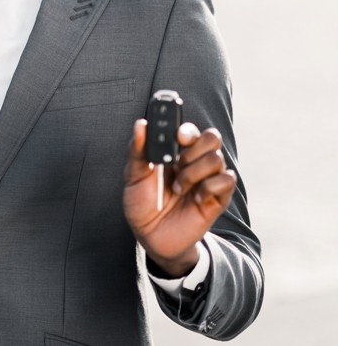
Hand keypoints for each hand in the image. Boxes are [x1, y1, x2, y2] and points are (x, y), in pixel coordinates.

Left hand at [123, 119, 236, 276]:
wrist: (151, 236)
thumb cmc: (142, 203)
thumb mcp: (133, 176)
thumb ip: (137, 150)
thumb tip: (140, 124)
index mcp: (175, 153)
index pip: (191, 131)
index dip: (187, 130)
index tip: (178, 137)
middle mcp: (195, 163)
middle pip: (212, 138)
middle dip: (193, 150)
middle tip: (176, 165)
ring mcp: (208, 180)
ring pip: (217, 159)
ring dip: (194, 173)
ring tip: (178, 189)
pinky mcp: (218, 198)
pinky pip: (227, 180)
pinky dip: (209, 188)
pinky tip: (195, 199)